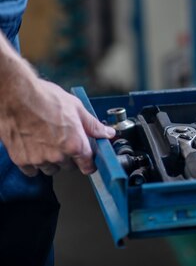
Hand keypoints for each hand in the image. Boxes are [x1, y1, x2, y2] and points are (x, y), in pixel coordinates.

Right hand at [0, 78, 115, 176]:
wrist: (16, 96)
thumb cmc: (45, 98)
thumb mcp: (76, 108)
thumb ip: (93, 125)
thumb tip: (107, 133)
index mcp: (74, 144)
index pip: (87, 165)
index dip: (89, 163)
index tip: (88, 162)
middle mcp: (57, 155)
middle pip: (69, 166)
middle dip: (69, 157)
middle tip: (63, 140)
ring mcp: (38, 159)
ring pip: (50, 169)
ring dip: (51, 160)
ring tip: (47, 141)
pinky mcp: (21, 160)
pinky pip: (32, 171)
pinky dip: (33, 162)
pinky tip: (34, 147)